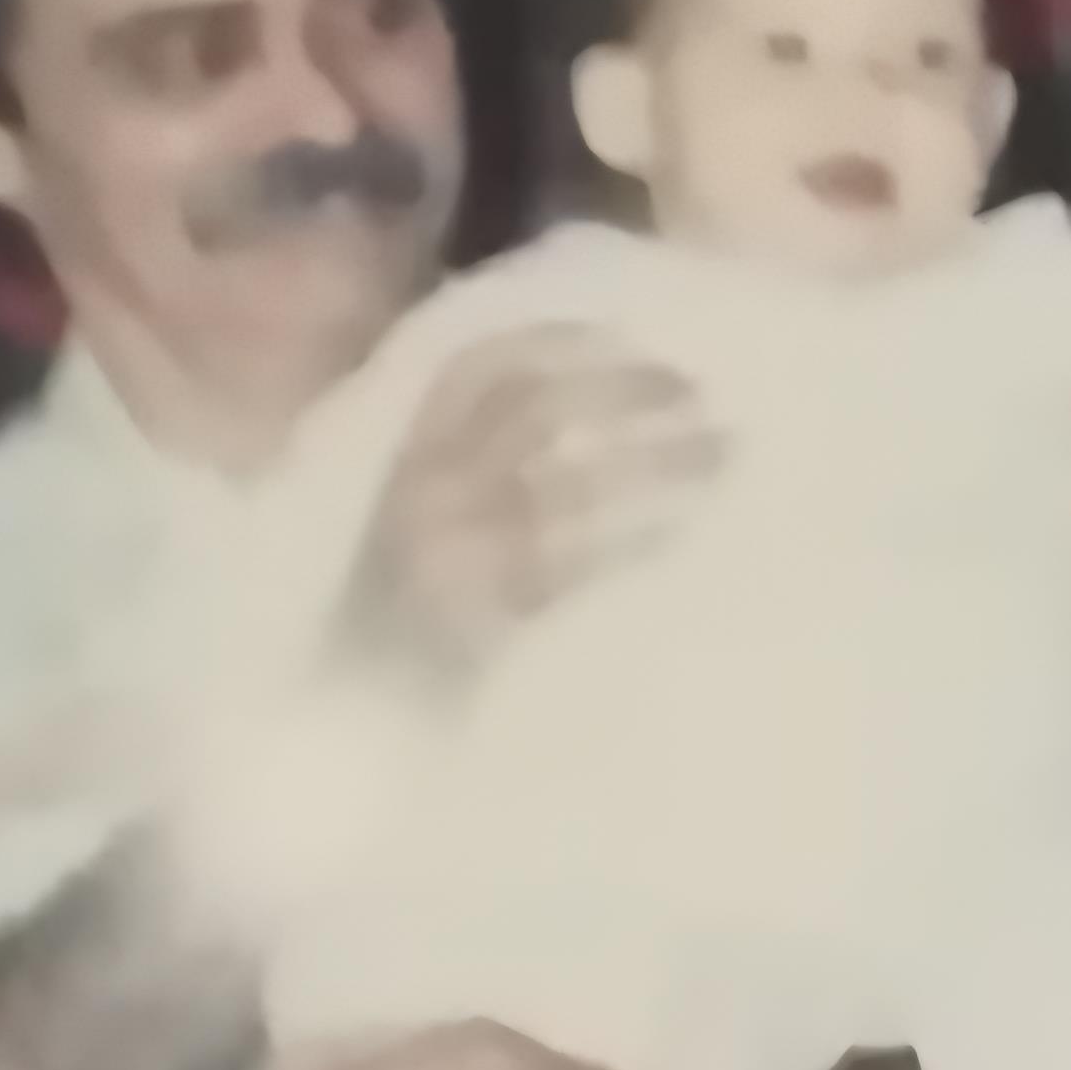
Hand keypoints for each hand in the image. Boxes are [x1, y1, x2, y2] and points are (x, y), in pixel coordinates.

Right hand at [331, 325, 723, 692]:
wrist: (343, 733)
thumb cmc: (392, 638)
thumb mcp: (418, 536)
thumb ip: (476, 476)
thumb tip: (592, 422)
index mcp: (402, 459)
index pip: (475, 373)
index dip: (556, 345)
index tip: (632, 335)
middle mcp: (423, 492)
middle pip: (540, 412)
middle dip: (627, 390)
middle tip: (702, 392)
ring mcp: (450, 553)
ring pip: (571, 482)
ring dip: (657, 460)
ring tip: (727, 453)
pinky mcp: (478, 619)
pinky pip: (573, 563)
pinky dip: (634, 539)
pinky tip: (685, 532)